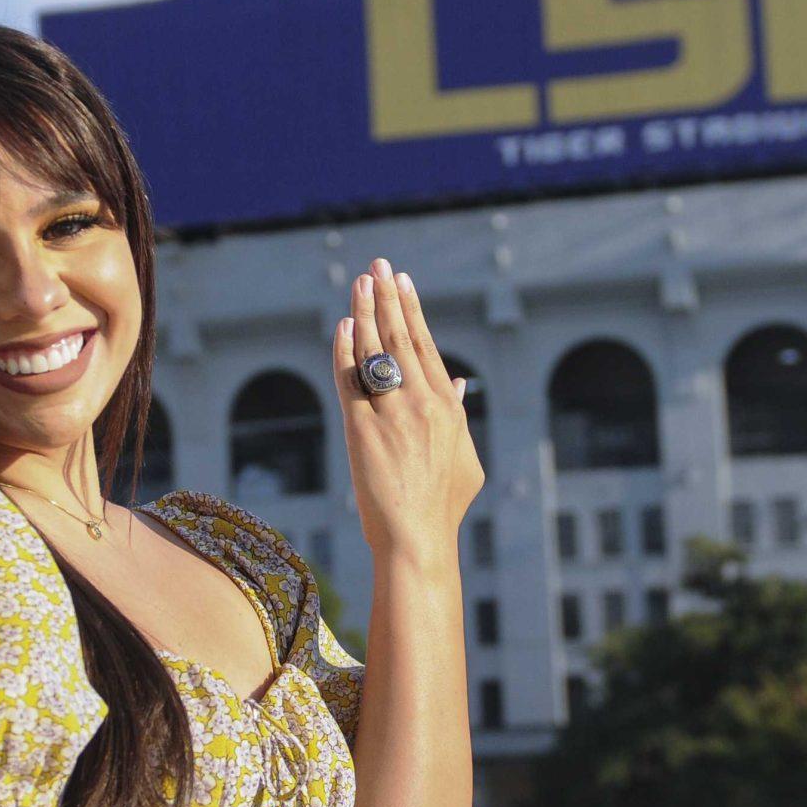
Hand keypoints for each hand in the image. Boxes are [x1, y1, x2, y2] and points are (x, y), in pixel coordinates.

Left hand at [332, 255, 484, 563]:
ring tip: (359, 284)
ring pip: (374, 352)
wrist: (418, 540)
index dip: (412, 310)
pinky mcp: (361, 431)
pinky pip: (349, 381)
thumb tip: (462, 383)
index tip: (402, 282)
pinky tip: (341, 326)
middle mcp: (422, 403)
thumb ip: (462, 416)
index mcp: (449, 407)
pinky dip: (344, 351)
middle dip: (387, 298)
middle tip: (377, 266)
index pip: (427, 346)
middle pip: (400, 338)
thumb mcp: (466, 458)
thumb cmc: (443, 506)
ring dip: (364, 313)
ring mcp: (392, 415)